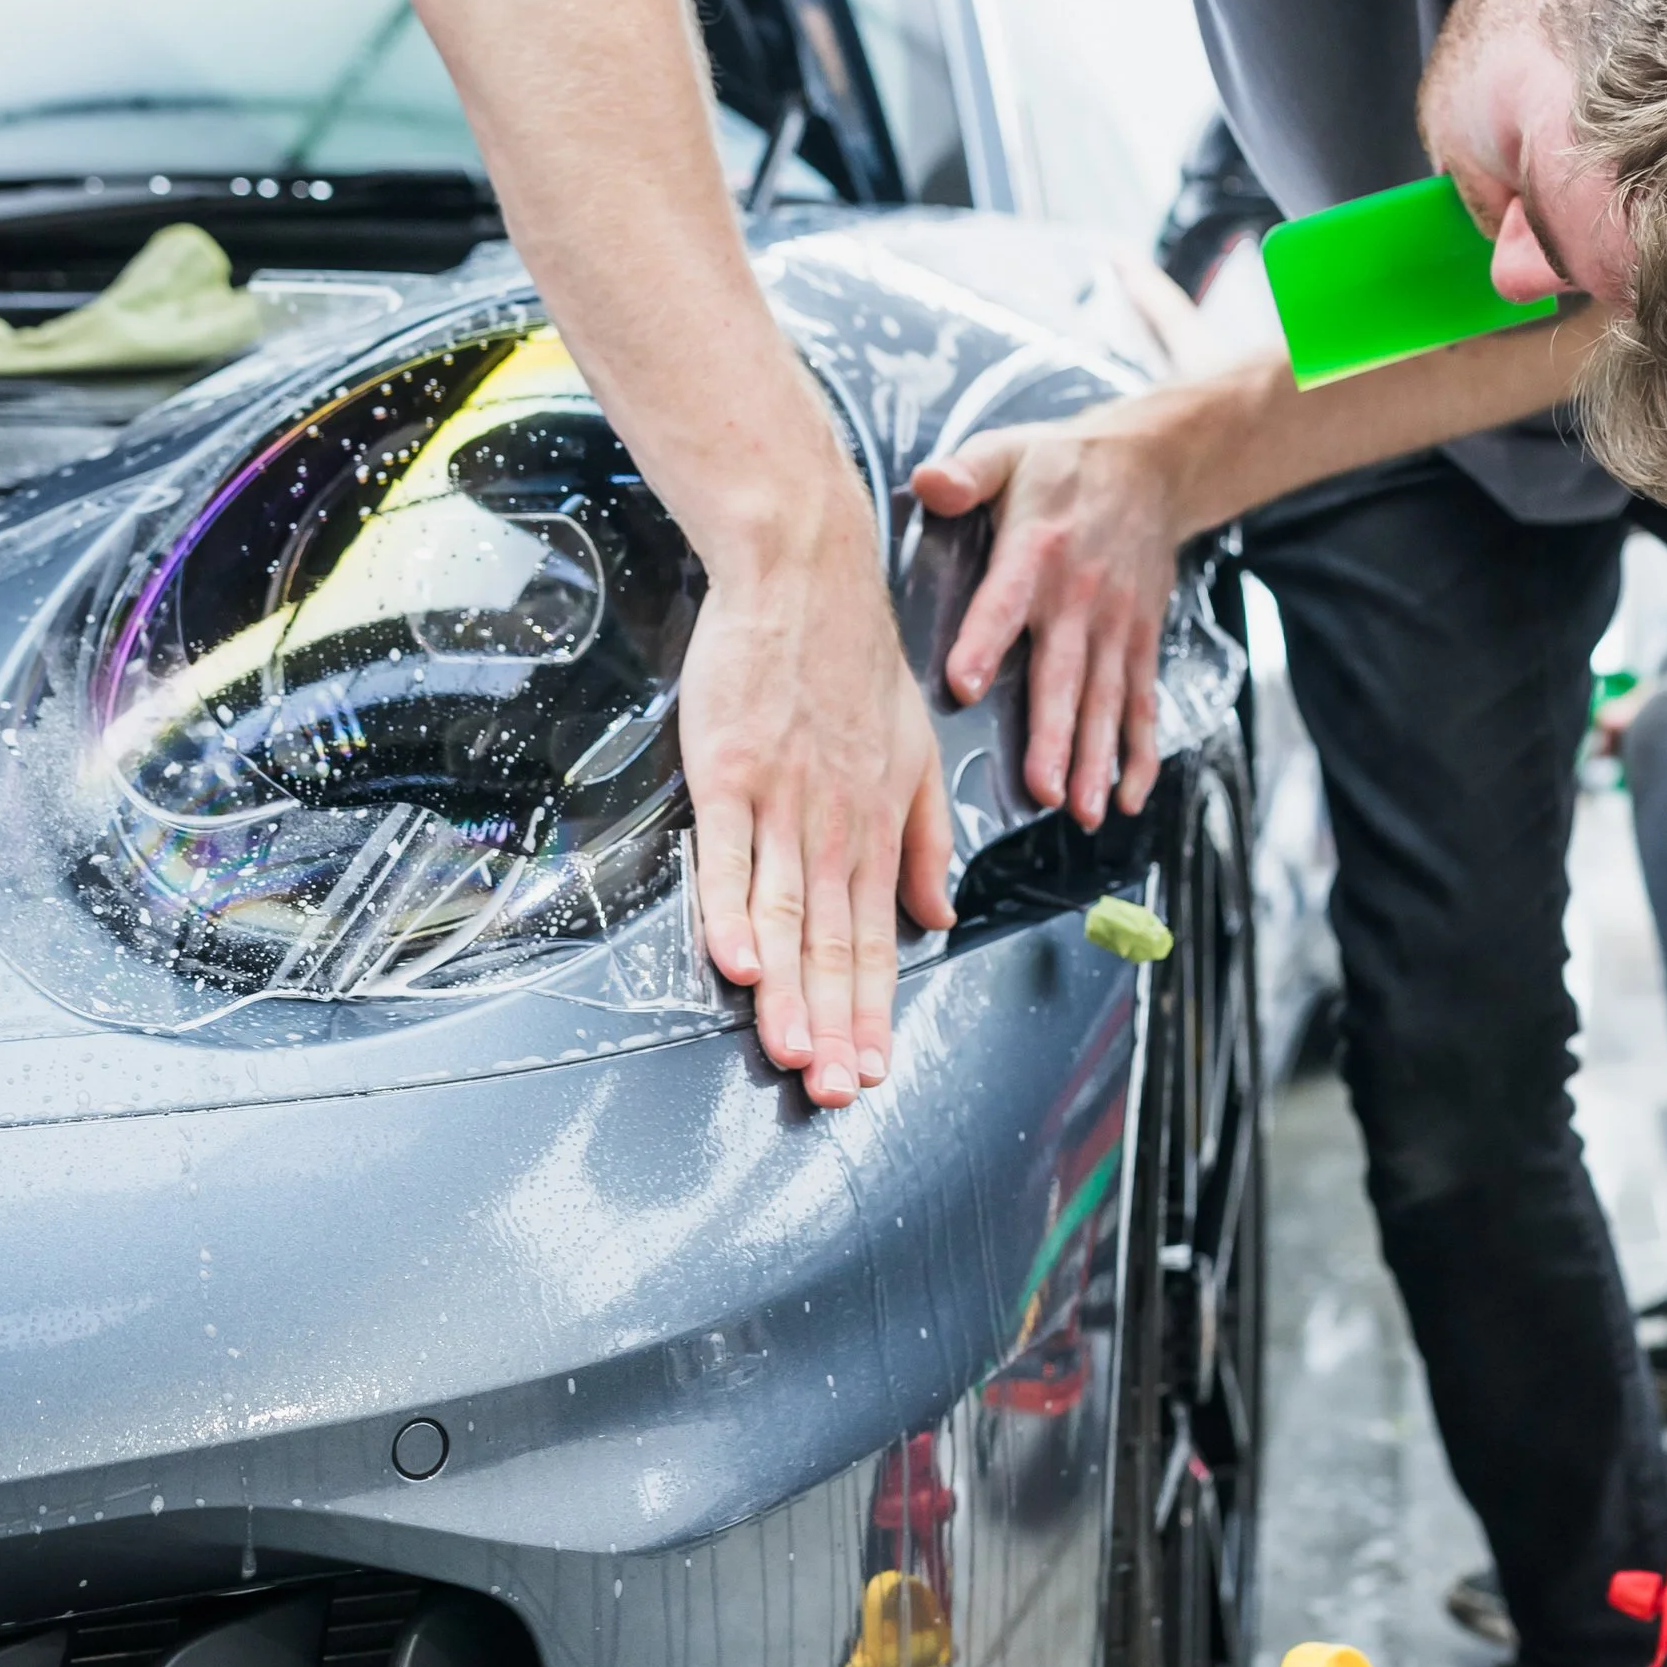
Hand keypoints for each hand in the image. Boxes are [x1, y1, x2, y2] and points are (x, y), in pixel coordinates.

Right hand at [680, 464, 953, 1107]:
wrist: (806, 574)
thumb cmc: (854, 659)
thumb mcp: (917, 750)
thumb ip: (924, 840)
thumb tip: (939, 915)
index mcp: (877, 823)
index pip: (878, 936)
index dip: (874, 1008)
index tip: (873, 1068)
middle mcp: (835, 823)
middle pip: (833, 942)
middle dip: (837, 1023)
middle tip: (836, 1092)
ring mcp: (780, 799)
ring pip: (787, 913)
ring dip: (791, 990)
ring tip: (796, 1053)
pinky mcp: (728, 771)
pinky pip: (727, 854)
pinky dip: (730, 912)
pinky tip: (735, 964)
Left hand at [912, 402, 1191, 828]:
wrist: (1152, 465)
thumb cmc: (1061, 466)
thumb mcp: (1006, 451)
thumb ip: (965, 471)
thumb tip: (930, 481)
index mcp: (1036, 550)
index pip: (1006, 601)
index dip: (986, 641)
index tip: (964, 685)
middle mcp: (1080, 597)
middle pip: (1065, 674)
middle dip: (1054, 735)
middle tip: (1042, 789)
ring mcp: (1117, 625)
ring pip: (1105, 701)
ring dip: (1095, 759)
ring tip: (1079, 810)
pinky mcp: (1140, 641)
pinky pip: (1142, 703)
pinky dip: (1140, 753)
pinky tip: (1127, 798)